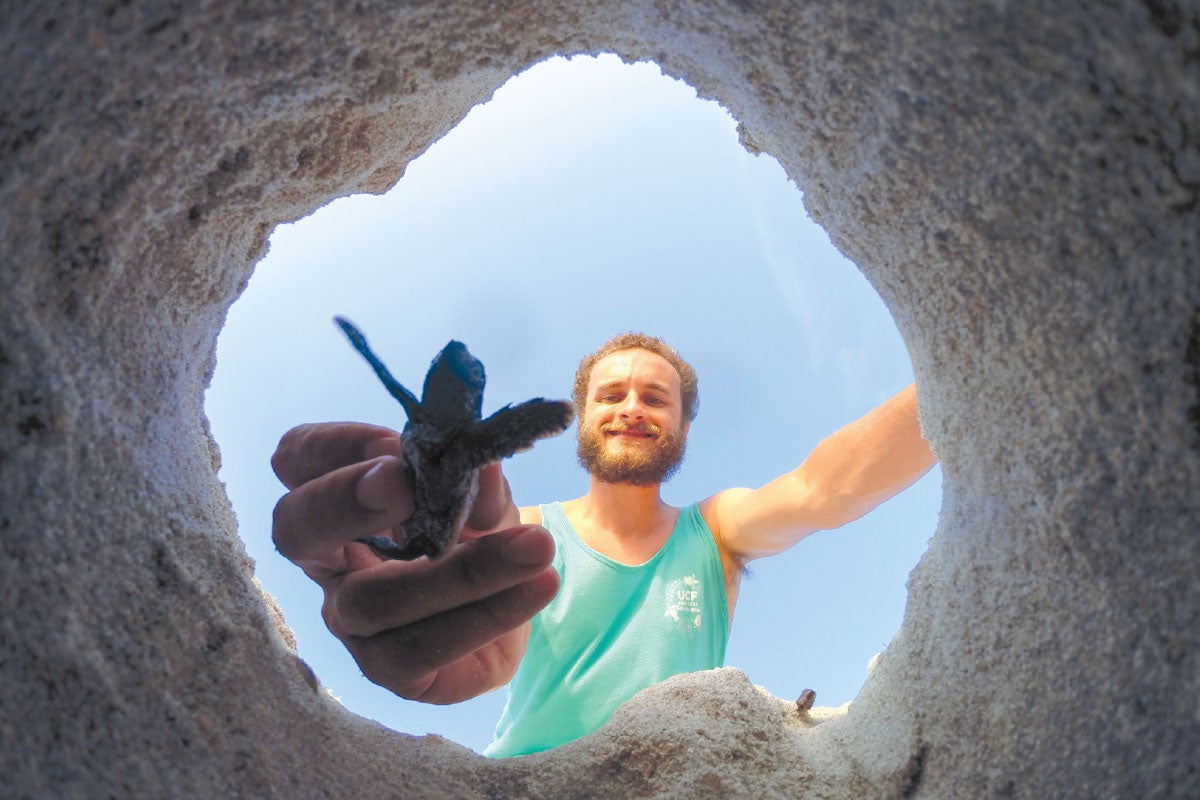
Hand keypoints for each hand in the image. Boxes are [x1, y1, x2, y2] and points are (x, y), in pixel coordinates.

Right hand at [271, 422, 558, 703]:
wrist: (515, 604)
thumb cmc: (480, 534)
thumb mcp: (483, 497)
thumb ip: (479, 484)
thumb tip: (483, 466)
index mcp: (341, 497)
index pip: (299, 458)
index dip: (336, 445)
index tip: (394, 442)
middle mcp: (330, 559)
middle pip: (297, 528)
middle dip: (346, 501)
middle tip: (405, 482)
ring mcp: (351, 619)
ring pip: (378, 599)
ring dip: (461, 570)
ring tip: (535, 545)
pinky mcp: (389, 669)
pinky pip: (426, 646)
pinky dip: (490, 613)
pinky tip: (539, 584)